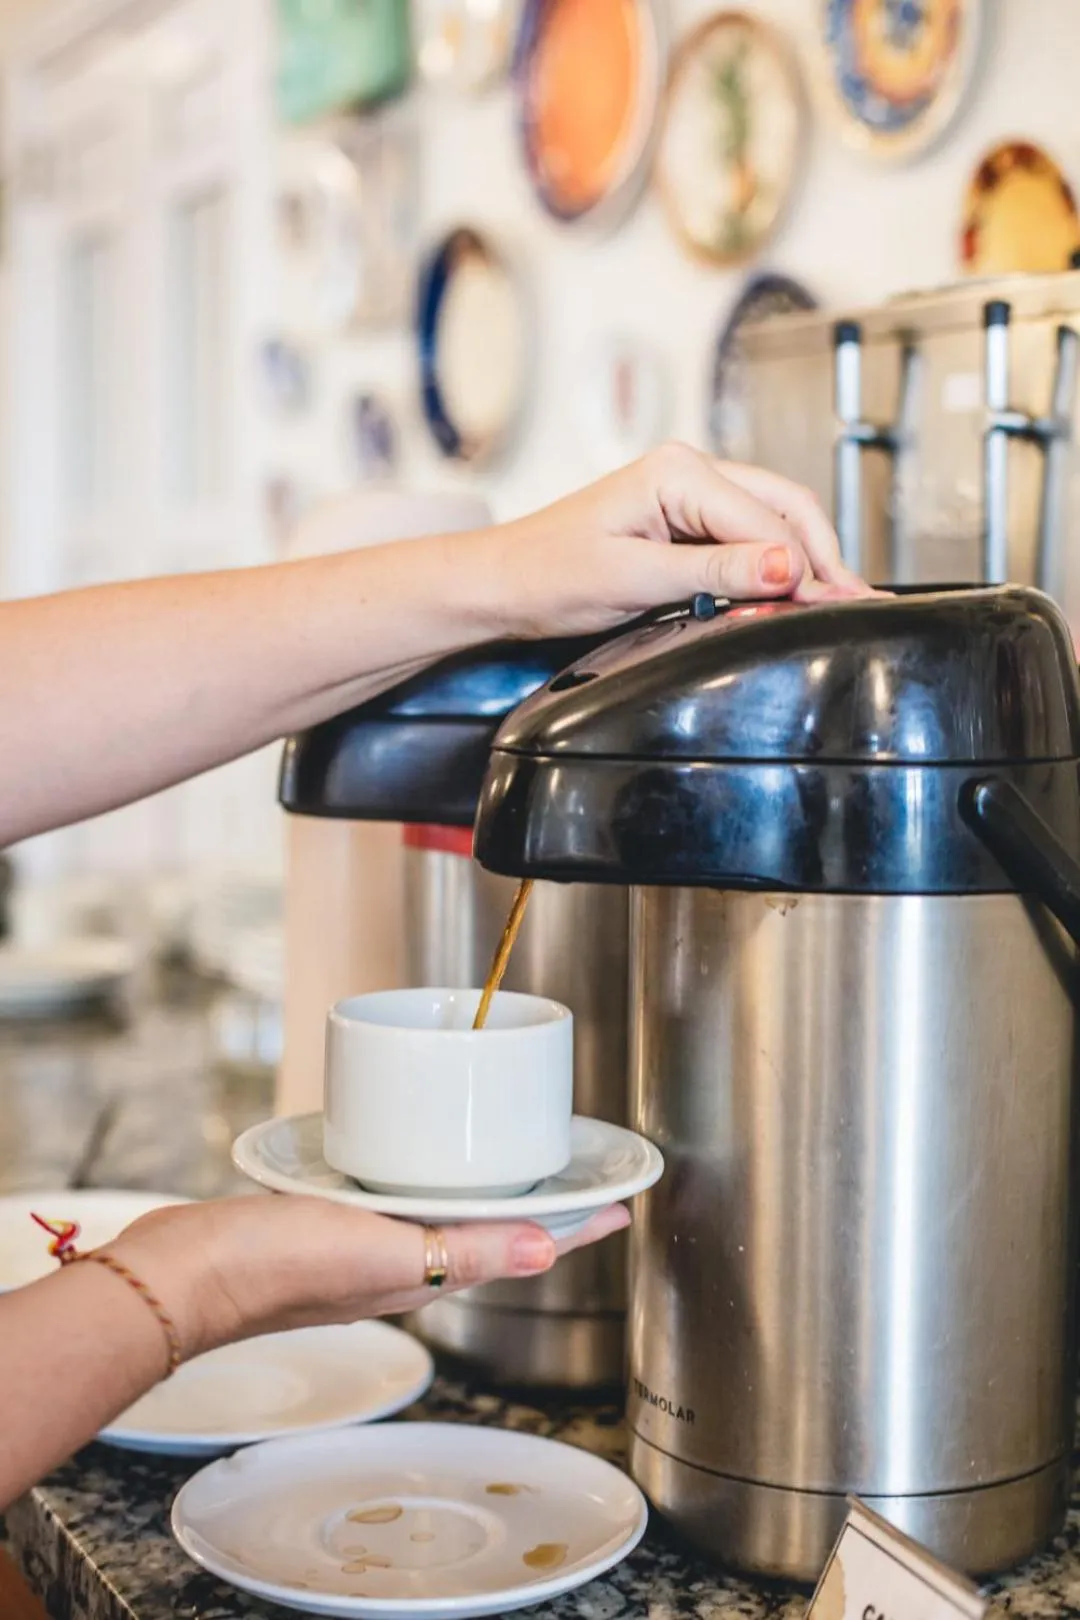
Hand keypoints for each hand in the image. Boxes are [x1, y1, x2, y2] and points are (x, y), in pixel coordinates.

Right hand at [105, 1196, 629, 1360]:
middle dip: (538, 1206)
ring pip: (445, 1213)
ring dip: (485, 1190)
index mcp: (427, 1272)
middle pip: (492, 1230)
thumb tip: (549, 1246)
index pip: (521, 1247)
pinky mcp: (328, 1223)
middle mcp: (405, 1262)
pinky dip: (423, 1175)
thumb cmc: (277, 1268)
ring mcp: (366, 1244)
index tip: (620, 1202)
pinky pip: (396, 1196)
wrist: (187, 1274)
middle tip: (574, 1171)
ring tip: (510, 1155)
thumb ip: (463, 1249)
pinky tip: (414, 1150)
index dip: (574, 1226)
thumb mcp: (384, 1253)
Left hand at [478, 442, 870, 637]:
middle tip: (855, 602)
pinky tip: (794, 591)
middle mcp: (690, 472)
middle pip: (785, 508)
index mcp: (678, 471)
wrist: (502, 583)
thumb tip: (786, 568)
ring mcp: (689, 495)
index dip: (804, 566)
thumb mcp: (633, 579)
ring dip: (804, 559)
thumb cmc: (547, 574)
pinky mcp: (684, 523)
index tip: (832, 606)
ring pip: (773, 521)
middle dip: (822, 554)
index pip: (766, 521)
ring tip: (837, 600)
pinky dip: (775, 564)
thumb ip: (714, 570)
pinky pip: (747, 537)